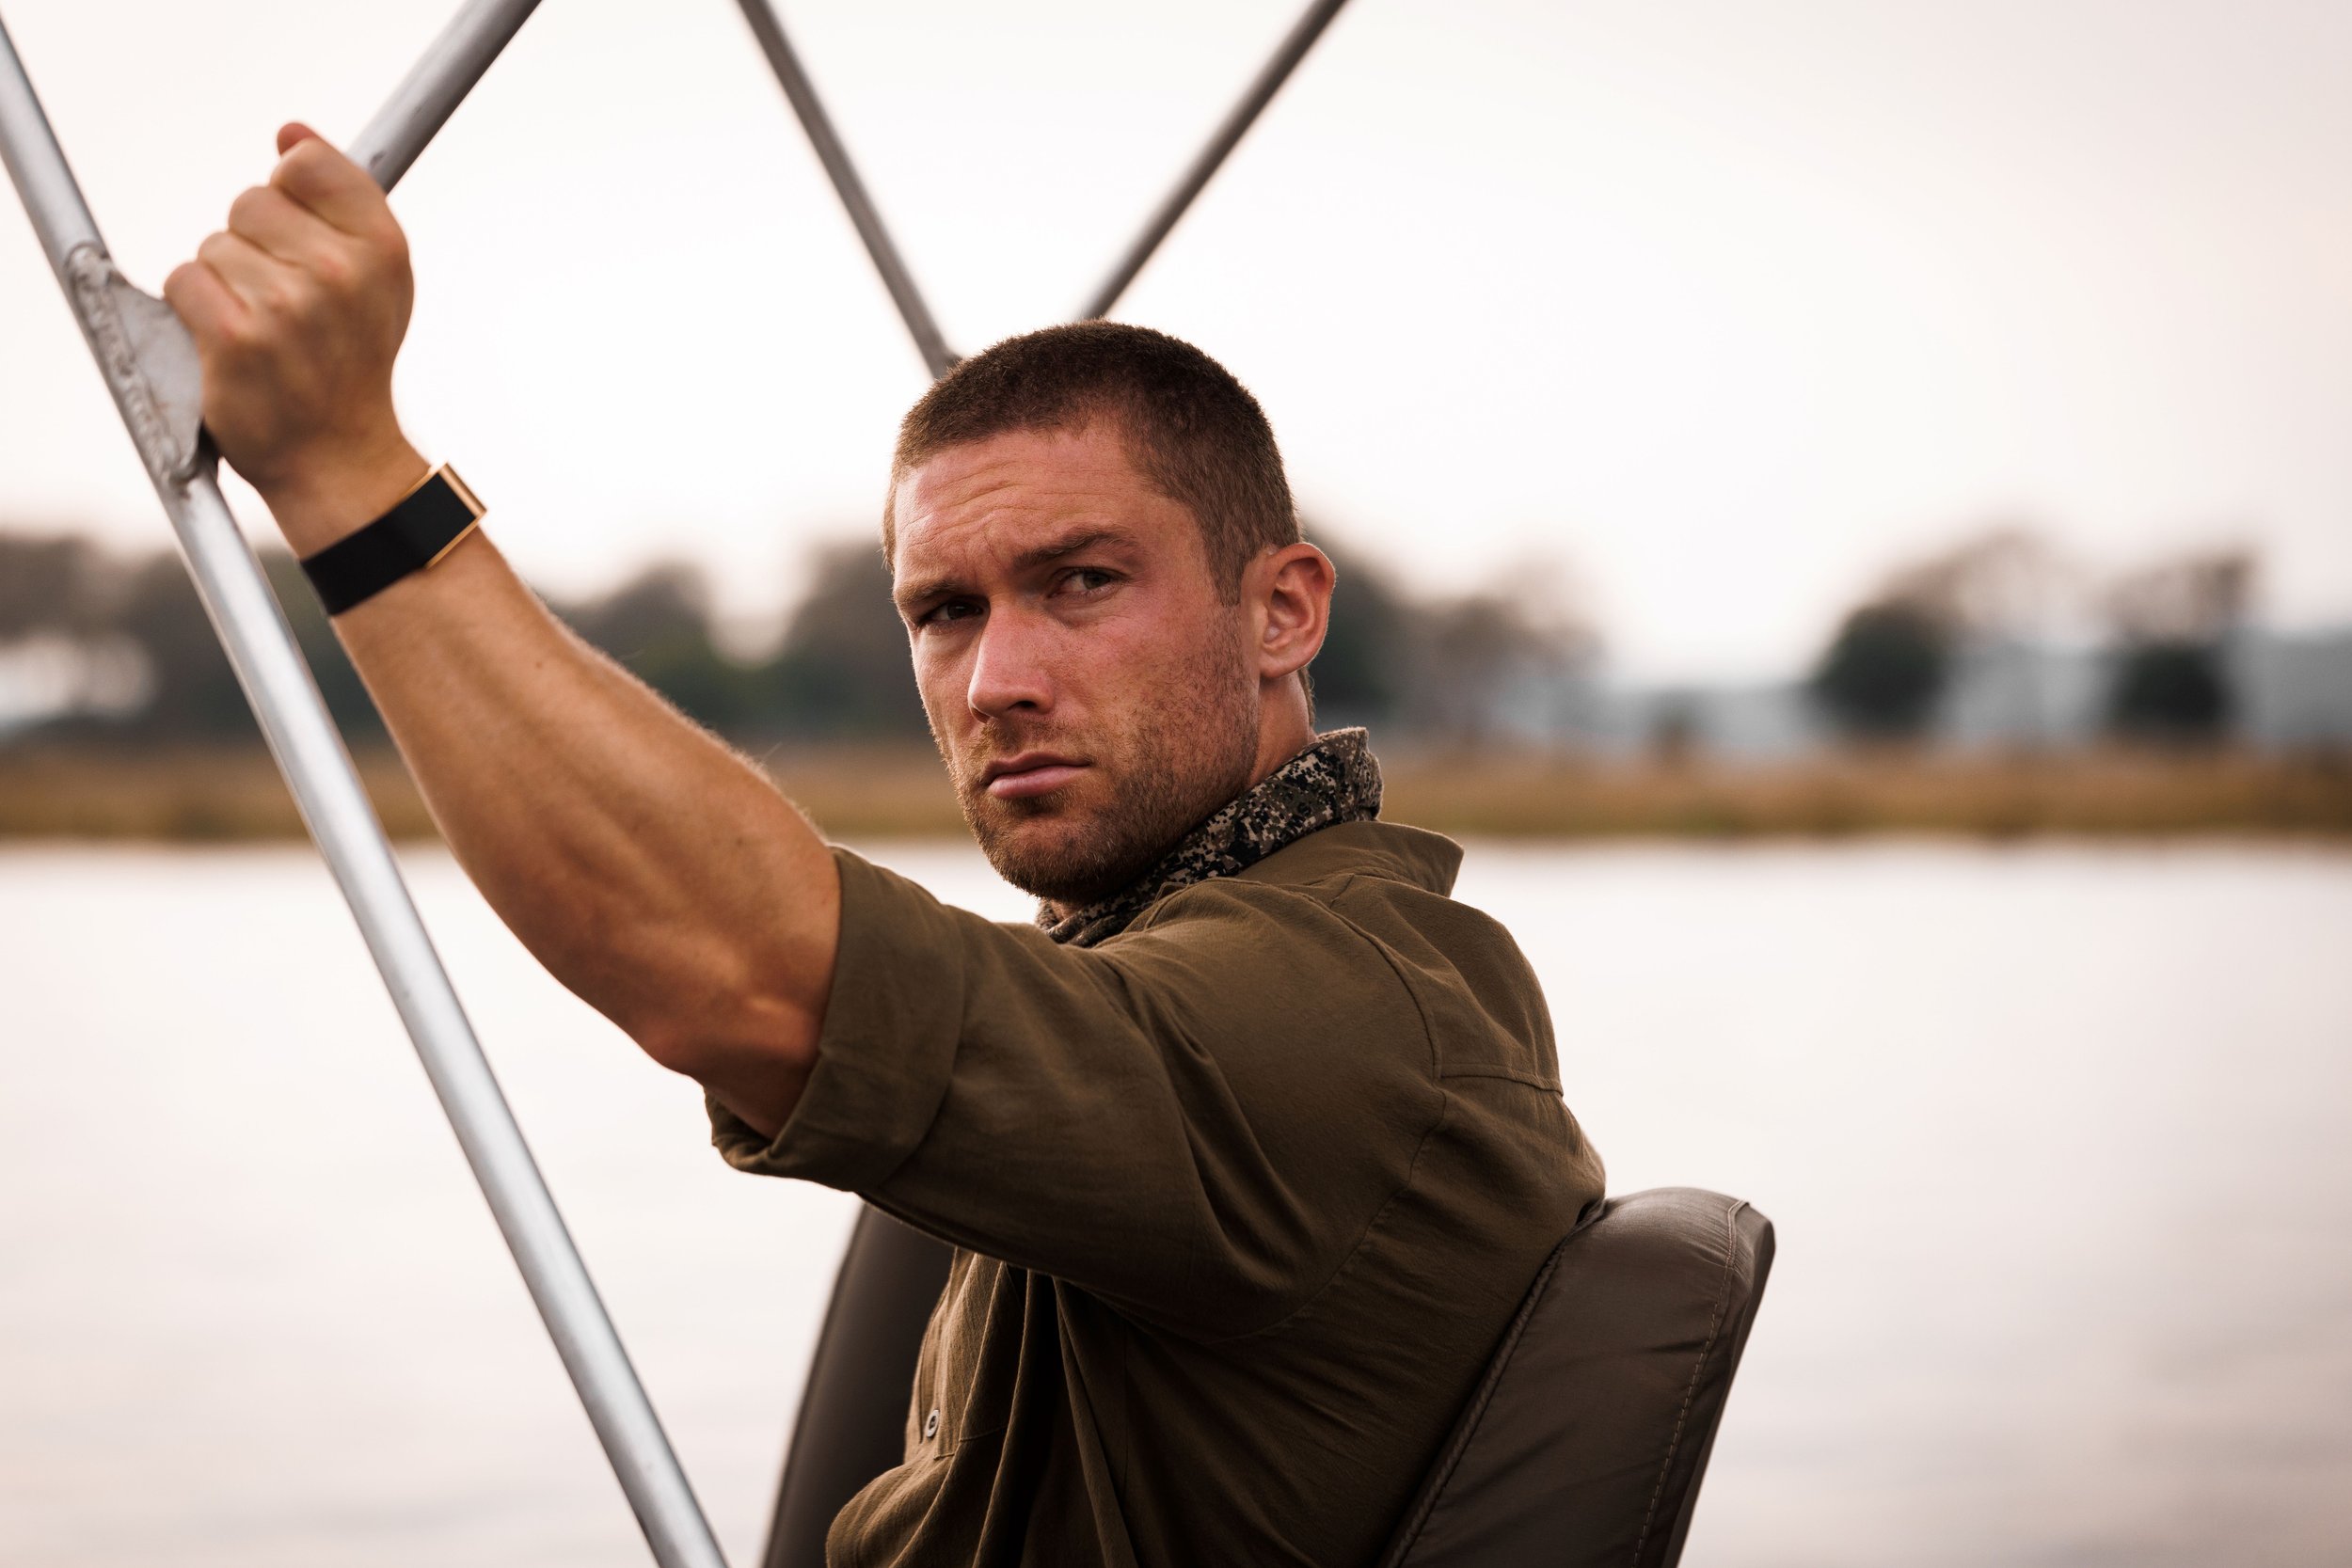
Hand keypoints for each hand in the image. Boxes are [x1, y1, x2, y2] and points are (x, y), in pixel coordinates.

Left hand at [165, 123, 424, 551]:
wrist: (340, 456)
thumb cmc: (353, 359)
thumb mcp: (379, 277)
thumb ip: (341, 197)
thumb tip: (289, 132)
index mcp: (382, 248)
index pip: (305, 163)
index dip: (289, 194)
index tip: (299, 238)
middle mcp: (341, 272)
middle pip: (250, 203)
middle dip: (253, 246)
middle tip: (283, 303)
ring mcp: (288, 307)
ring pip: (213, 247)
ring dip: (223, 285)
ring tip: (262, 331)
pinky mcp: (236, 339)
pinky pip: (185, 282)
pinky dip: (194, 311)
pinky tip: (229, 344)